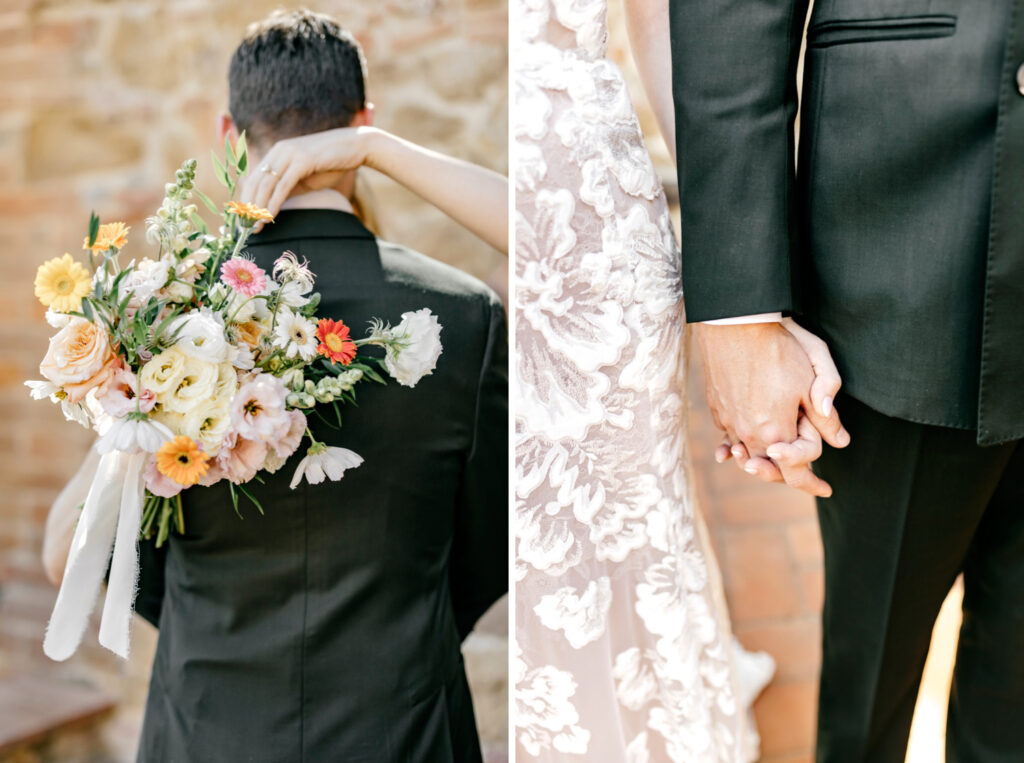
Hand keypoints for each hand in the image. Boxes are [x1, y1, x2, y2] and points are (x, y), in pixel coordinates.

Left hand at [238, 126, 378, 221]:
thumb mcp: (306, 177)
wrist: (356, 146)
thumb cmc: (333, 163)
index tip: (244, 219)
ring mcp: (290, 154)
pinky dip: (274, 203)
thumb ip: (290, 187)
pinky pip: (283, 185)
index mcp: (277, 152)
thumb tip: (274, 204)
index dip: (246, 199)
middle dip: (248, 206)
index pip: (254, 177)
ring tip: (254, 226)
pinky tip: (269, 217)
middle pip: (255, 181)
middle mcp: (279, 150)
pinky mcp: (302, 161)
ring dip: (258, 208)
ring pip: (266, 184)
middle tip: (245, 227)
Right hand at [699, 320, 847, 495]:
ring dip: (758, 460)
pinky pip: (728, 436)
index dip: (812, 485)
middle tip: (803, 478)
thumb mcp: (812, 379)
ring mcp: (728, 421)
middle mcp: (748, 434)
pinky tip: (735, 447)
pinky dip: (735, 444)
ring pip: (745, 453)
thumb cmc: (777, 349)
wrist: (734, 325)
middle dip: (784, 474)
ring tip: (768, 464)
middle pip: (767, 468)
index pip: (794, 473)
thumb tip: (841, 441)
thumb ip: (825, 416)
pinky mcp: (716, 407)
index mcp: (775, 433)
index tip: (826, 490)